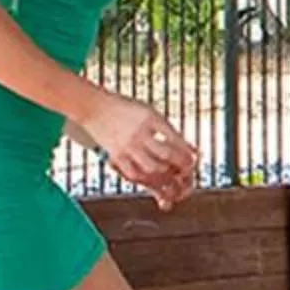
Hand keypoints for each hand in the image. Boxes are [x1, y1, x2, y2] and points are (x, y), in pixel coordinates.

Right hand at [82, 93, 198, 209]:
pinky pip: (134, 174)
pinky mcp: (115, 156)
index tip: (194, 159)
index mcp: (151, 118)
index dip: (187, 152)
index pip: (175, 139)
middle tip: (187, 170)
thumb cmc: (128, 110)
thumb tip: (195, 150)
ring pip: (151, 168)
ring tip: (173, 177)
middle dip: (181, 165)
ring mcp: (126, 146)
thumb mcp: (151, 114)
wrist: (95, 108)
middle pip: (166, 154)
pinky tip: (155, 180)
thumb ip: (171, 132)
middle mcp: (139, 133)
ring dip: (166, 175)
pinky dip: (147, 180)